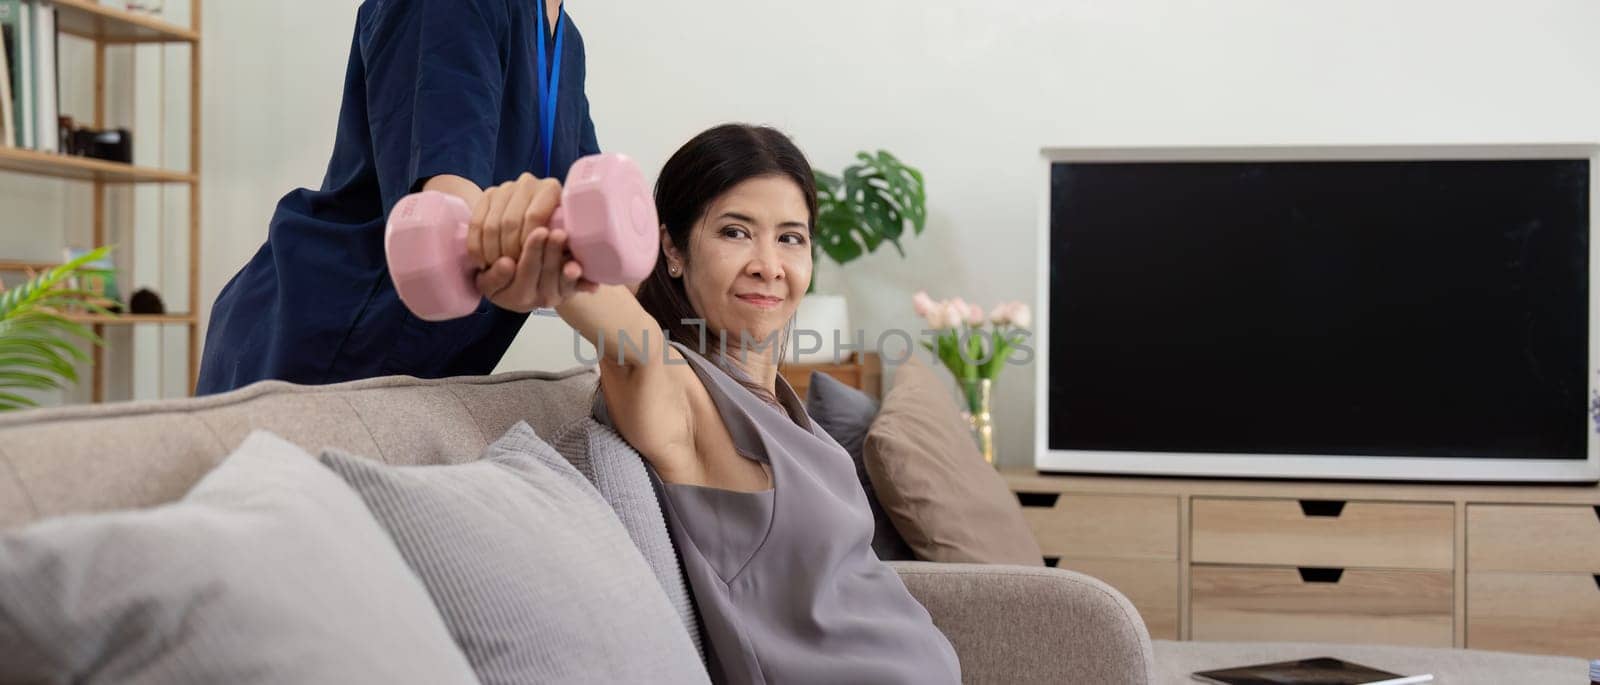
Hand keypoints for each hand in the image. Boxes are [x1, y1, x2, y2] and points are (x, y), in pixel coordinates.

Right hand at [468, 174, 596, 310]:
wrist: (535, 225)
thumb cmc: (558, 247)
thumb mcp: (567, 256)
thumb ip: (576, 270)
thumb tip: (584, 279)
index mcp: (553, 190)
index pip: (535, 218)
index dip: (529, 246)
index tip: (527, 265)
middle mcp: (529, 183)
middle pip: (511, 222)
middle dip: (509, 251)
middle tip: (511, 271)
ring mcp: (507, 187)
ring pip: (493, 224)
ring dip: (492, 251)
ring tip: (498, 270)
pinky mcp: (488, 194)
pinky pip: (476, 222)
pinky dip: (477, 245)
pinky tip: (483, 262)